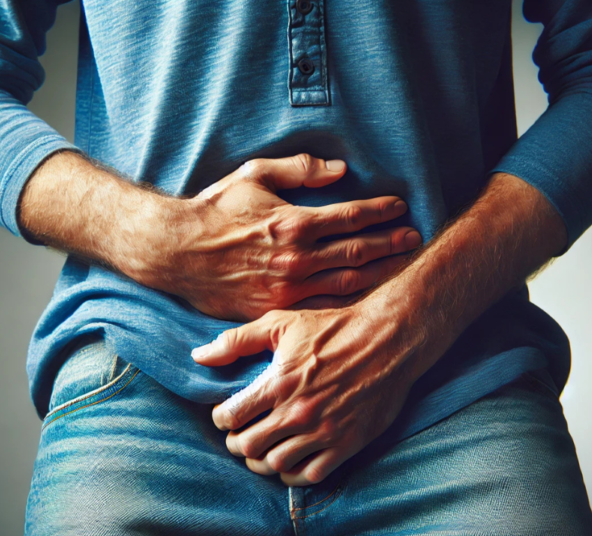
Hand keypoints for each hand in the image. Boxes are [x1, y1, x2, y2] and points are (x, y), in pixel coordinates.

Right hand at [126, 154, 421, 320]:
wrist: (176, 252)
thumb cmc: (213, 210)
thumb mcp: (253, 175)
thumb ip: (299, 170)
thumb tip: (340, 170)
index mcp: (294, 223)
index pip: (351, 217)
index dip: (380, 212)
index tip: (401, 207)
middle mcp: (297, 259)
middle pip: (358, 252)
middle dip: (391, 244)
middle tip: (415, 239)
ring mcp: (288, 288)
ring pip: (347, 282)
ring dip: (380, 273)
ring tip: (404, 266)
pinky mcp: (275, 309)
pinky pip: (323, 307)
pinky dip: (350, 301)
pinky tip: (368, 296)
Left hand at [190, 298, 426, 484]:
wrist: (389, 340)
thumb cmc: (334, 328)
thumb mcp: (282, 324)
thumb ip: (237, 341)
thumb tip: (198, 356)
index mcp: (278, 382)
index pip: (230, 416)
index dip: (221, 418)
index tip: (225, 415)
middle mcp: (298, 412)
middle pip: (248, 446)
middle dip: (237, 443)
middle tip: (240, 435)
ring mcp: (323, 431)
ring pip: (275, 465)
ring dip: (262, 460)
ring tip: (264, 448)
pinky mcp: (347, 444)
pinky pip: (309, 476)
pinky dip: (293, 474)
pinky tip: (290, 460)